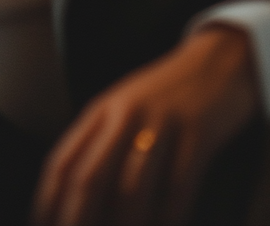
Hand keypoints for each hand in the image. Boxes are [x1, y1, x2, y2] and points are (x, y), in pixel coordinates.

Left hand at [31, 26, 259, 225]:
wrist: (221, 60)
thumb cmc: (168, 97)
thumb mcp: (126, 110)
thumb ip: (101, 147)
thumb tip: (77, 202)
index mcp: (102, 111)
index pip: (62, 163)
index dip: (48, 204)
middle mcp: (125, 115)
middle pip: (90, 178)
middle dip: (78, 222)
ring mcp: (162, 122)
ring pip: (132, 189)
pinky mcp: (199, 132)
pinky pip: (178, 188)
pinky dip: (169, 218)